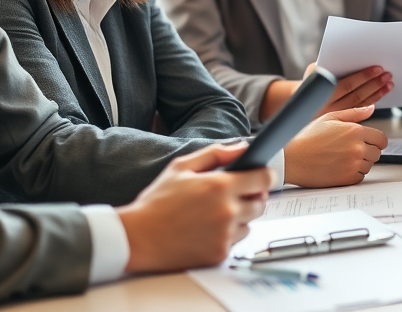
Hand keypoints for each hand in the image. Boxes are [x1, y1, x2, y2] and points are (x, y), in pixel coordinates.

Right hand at [117, 143, 274, 272]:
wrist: (138, 238)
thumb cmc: (157, 202)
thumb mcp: (182, 167)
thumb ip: (216, 153)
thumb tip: (242, 148)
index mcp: (219, 186)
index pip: (264, 178)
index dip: (264, 175)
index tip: (259, 175)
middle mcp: (226, 211)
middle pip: (261, 202)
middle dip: (252, 196)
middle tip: (233, 195)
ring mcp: (224, 234)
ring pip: (249, 222)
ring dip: (240, 216)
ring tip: (215, 213)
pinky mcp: (219, 253)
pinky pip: (237, 240)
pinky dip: (228, 234)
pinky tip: (208, 228)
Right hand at [284, 105, 388, 185]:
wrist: (291, 159)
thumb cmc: (307, 137)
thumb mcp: (330, 117)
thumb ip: (354, 113)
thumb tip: (371, 108)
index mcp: (355, 131)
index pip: (381, 139)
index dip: (376, 140)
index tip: (369, 141)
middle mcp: (357, 148)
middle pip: (377, 153)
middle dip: (368, 150)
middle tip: (351, 149)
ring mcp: (353, 165)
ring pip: (369, 165)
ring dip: (360, 162)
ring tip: (342, 157)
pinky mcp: (347, 179)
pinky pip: (360, 177)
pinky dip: (353, 173)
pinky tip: (340, 166)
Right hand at [305, 63, 392, 114]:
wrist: (299, 113)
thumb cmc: (308, 88)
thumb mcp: (312, 75)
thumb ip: (324, 67)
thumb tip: (344, 58)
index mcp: (321, 96)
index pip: (346, 85)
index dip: (363, 76)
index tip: (377, 68)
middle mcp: (329, 109)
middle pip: (357, 95)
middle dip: (374, 84)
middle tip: (387, 75)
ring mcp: (336, 119)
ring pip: (361, 106)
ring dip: (377, 94)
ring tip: (388, 83)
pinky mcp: (343, 124)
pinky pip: (361, 113)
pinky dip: (372, 103)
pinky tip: (379, 94)